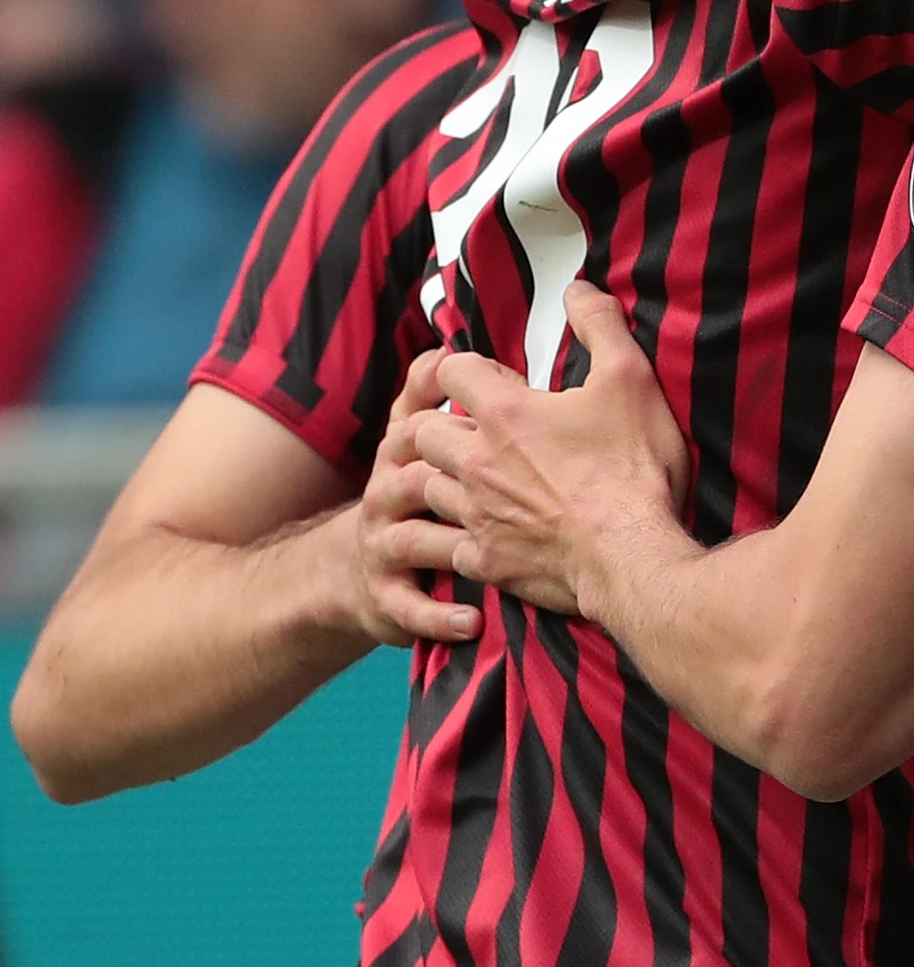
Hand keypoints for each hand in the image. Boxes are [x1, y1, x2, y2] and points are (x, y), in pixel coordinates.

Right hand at [345, 351, 479, 646]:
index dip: (456, 418)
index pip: (418, 426)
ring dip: (454, 546)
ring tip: (498, 553)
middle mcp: (387, 495)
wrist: (350, 572)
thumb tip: (449, 346)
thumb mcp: (410, 440)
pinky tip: (473, 620)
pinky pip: (409, 607)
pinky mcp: (385, 598)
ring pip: (414, 540)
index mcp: (403, 453)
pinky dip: (438, 615)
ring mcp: (383, 547)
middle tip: (510, 486)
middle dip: (457, 482)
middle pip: (415, 479)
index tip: (505, 411)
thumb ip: (428, 394)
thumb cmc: (407, 493)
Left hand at [415, 283, 690, 616]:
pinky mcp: (485, 559)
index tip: (498, 380)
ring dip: (442, 478)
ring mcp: (475, 514)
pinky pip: (444, 544)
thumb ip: (601, 326)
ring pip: (424, 486)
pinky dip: (454, 536)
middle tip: (477, 429)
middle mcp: (476, 462)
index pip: (450, 371)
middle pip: (421, 431)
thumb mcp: (631, 380)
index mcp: (505, 414)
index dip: (469, 368)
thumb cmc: (633, 469)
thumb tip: (578, 290)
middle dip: (442, 423)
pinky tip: (477, 534)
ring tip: (472, 479)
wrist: (632, 557)